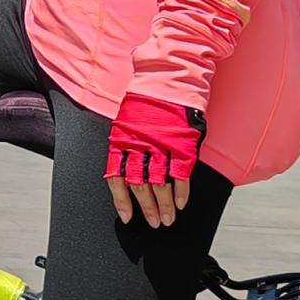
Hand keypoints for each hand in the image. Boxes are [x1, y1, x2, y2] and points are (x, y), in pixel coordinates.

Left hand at [103, 94, 201, 229]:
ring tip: (168, 218)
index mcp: (121, 141)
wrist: (167, 76)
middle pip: (140, 186)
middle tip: (154, 222)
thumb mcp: (127, 123)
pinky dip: (182, 191)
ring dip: (165, 205)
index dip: (122, 201)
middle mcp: (139, 145)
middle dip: (148, 208)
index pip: (117, 179)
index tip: (128, 218)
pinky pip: (181, 175)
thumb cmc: (146, 101)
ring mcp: (161, 145)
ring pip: (161, 184)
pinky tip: (181, 203)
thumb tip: (126, 175)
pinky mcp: (182, 144)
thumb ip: (126, 148)